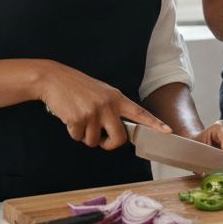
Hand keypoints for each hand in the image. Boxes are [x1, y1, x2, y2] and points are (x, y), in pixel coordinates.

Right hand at [33, 60, 171, 148]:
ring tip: (80, 118)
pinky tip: (70, 117)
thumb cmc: (79, 87)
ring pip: (94, 141)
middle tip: (101, 139)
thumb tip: (119, 131)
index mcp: (117, 98)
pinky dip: (73, 132)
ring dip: (86, 136)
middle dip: (109, 144)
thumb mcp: (102, 93)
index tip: (168, 131)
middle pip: (119, 138)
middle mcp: (108, 106)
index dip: (155, 124)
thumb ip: (113, 108)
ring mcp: (93, 113)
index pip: (140, 113)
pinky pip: (78, 138)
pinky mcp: (78, 119)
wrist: (54, 79)